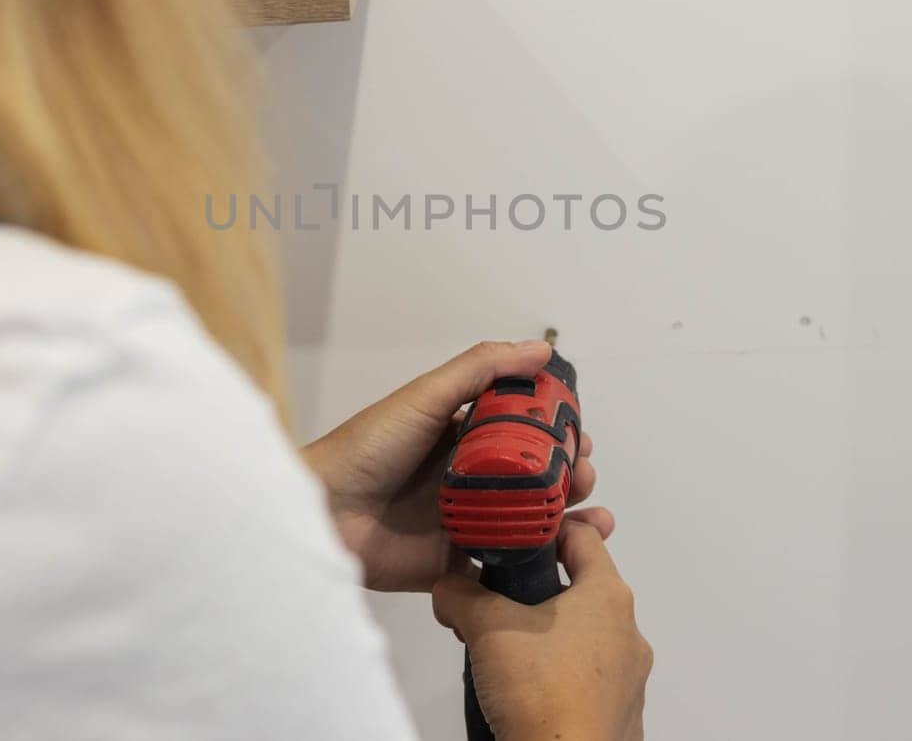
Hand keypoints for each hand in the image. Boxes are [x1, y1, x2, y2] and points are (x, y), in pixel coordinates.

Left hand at [302, 340, 612, 591]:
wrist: (322, 513)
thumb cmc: (367, 447)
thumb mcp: (424, 396)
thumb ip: (480, 369)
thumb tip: (539, 348)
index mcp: (460, 436)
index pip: (521, 430)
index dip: (555, 430)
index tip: (580, 432)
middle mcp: (468, 477)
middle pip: (533, 475)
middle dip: (569, 472)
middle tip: (585, 472)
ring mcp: (466, 522)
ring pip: (529, 517)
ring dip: (567, 512)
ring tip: (589, 508)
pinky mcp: (459, 563)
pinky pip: (508, 561)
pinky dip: (544, 556)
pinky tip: (570, 548)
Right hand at [433, 520, 652, 740]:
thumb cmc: (539, 689)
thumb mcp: (486, 627)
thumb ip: (460, 594)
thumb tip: (447, 588)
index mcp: (608, 596)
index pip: (583, 536)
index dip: (545, 529)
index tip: (513, 539)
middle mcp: (629, 632)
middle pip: (581, 590)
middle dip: (536, 592)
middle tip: (496, 603)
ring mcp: (630, 678)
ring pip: (585, 638)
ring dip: (547, 637)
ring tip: (506, 654)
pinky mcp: (622, 715)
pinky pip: (589, 681)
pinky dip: (560, 676)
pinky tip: (528, 692)